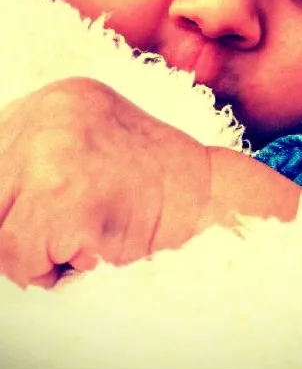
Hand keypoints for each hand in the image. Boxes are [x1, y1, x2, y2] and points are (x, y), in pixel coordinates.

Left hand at [0, 77, 301, 288]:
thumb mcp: (89, 145)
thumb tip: (2, 198)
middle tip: (65, 230)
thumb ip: (38, 155)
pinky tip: (95, 247)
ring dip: (33, 250)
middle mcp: (51, 111)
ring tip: (83, 236)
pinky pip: (21, 259)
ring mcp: (54, 149)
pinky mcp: (63, 196)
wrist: (213, 203)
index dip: (8, 197)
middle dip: (15, 224)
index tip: (28, 215)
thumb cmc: (155, 190)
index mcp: (58, 97)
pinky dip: (52, 271)